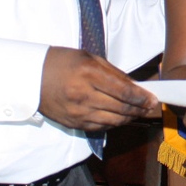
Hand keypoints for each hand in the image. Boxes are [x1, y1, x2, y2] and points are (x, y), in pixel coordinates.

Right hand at [39, 46, 159, 130]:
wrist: (32, 77)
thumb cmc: (63, 62)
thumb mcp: (90, 58)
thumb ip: (113, 73)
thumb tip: (134, 86)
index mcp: (89, 74)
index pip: (123, 91)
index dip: (141, 98)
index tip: (153, 99)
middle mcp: (84, 96)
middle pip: (120, 108)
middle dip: (139, 109)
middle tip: (151, 107)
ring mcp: (78, 112)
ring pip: (113, 121)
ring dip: (129, 118)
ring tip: (139, 112)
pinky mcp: (73, 123)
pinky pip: (100, 127)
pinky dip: (114, 123)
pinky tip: (121, 117)